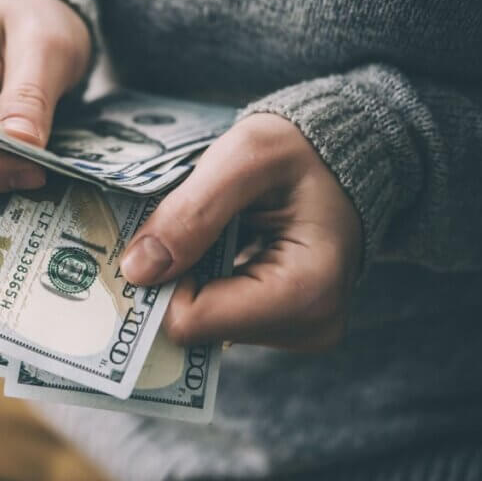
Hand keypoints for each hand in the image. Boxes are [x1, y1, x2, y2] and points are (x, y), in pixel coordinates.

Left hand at [120, 114, 362, 350]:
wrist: (343, 153)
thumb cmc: (299, 149)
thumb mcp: (244, 157)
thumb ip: (191, 212)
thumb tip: (138, 271)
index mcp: (307, 290)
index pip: (193, 319)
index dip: (165, 275)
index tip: (162, 233)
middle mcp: (310, 326)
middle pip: (196, 325)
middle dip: (179, 274)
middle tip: (189, 225)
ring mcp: (299, 330)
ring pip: (203, 322)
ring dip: (194, 273)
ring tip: (219, 229)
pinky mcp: (285, 325)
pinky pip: (220, 315)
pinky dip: (209, 279)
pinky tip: (225, 243)